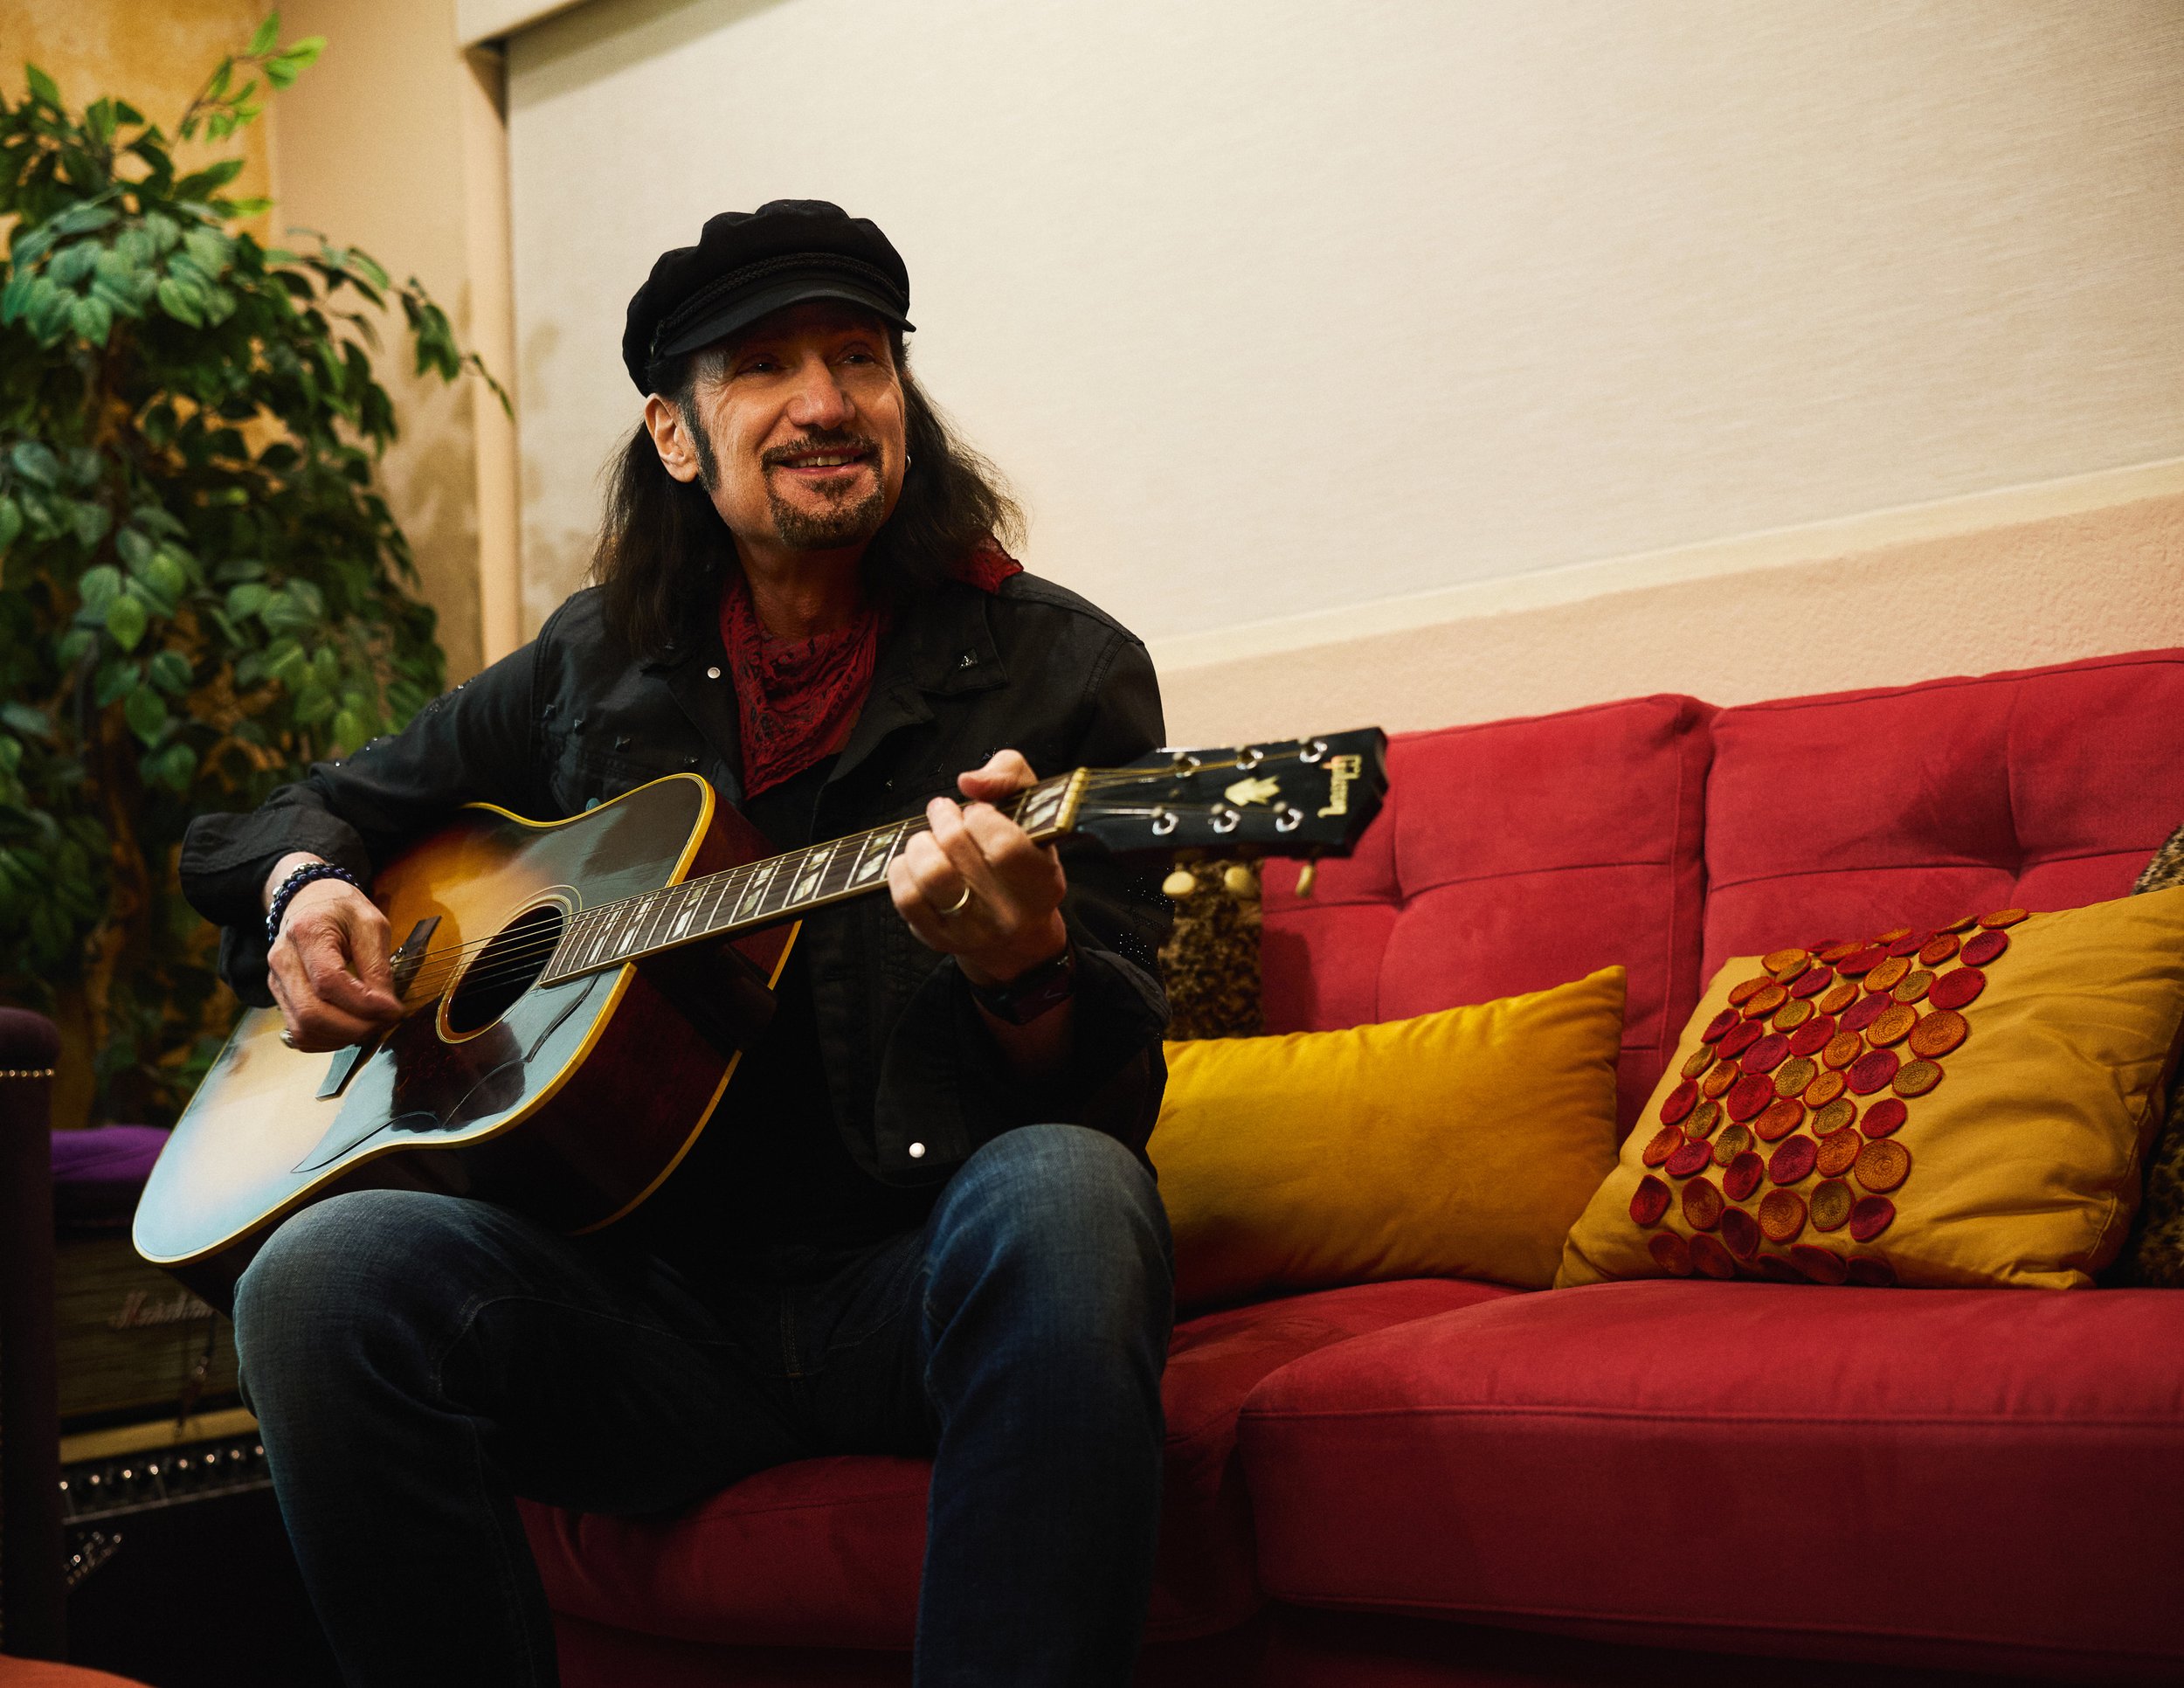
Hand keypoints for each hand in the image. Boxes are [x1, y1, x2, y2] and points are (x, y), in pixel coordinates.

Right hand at [263, 854, 403, 1050]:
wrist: (310, 901)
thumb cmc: (344, 911)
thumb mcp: (372, 924)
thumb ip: (378, 965)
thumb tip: (386, 1008)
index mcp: (307, 932)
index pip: (330, 982)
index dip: (365, 1004)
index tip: (394, 1009)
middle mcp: (282, 959)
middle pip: (312, 1014)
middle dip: (355, 1028)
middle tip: (385, 1021)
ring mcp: (276, 981)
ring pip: (303, 1030)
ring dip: (343, 1037)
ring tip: (371, 1024)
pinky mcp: (279, 997)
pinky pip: (300, 1034)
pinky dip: (328, 1039)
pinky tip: (351, 1027)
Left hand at [889, 749, 1068, 986]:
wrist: (1015, 937)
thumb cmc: (1021, 860)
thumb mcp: (1032, 810)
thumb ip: (1010, 775)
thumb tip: (970, 782)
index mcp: (1043, 882)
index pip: (1004, 844)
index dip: (981, 816)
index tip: (978, 811)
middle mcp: (1010, 913)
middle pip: (958, 849)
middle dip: (944, 818)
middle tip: (944, 812)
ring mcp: (972, 931)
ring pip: (931, 874)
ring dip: (922, 843)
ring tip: (929, 838)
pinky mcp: (938, 939)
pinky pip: (906, 896)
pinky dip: (904, 868)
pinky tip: (917, 862)